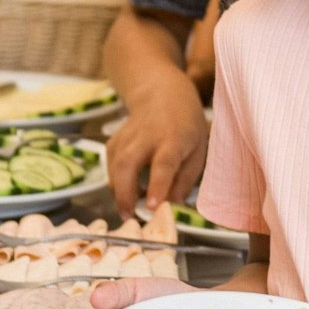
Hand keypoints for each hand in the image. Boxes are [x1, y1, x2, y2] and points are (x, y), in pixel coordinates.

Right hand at [106, 91, 208, 214]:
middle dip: (124, 193)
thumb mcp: (199, 150)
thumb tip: (172, 205)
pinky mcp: (115, 139)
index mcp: (174, 139)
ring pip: (115, 165)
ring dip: (119, 190)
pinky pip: (110, 163)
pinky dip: (115, 179)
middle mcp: (147, 136)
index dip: (158, 186)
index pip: (164, 164)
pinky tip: (126, 187)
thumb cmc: (187, 126)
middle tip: (128, 215)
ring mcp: (128, 136)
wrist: (163, 93)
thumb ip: (186, 179)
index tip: (152, 206)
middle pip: (127, 163)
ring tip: (130, 207)